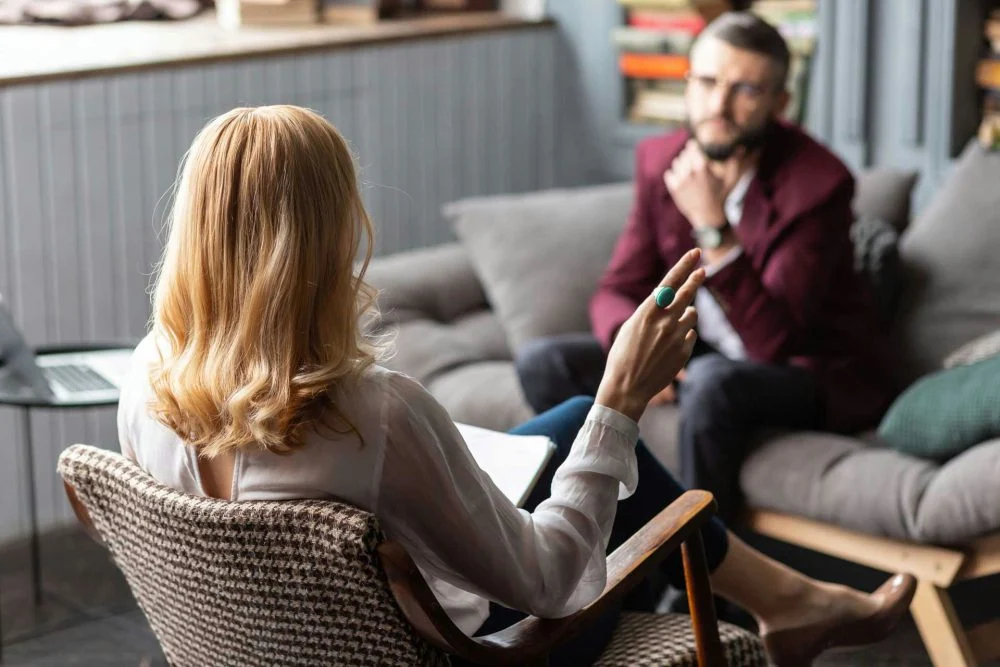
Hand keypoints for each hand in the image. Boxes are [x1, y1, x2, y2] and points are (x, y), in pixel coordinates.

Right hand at [595, 249, 704, 421]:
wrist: (627, 387)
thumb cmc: (623, 356)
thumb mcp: (632, 327)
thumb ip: (652, 312)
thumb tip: (673, 301)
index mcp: (647, 313)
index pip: (669, 283)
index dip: (683, 266)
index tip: (694, 253)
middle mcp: (664, 322)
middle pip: (687, 294)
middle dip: (695, 280)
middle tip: (703, 270)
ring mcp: (676, 337)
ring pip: (691, 315)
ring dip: (685, 315)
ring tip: (670, 327)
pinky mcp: (684, 352)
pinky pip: (690, 335)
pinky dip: (683, 336)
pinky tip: (668, 347)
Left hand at [664, 140, 741, 228]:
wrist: (707, 216)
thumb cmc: (720, 197)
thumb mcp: (730, 181)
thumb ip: (734, 163)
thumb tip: (741, 147)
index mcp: (702, 169)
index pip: (693, 149)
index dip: (694, 146)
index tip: (695, 145)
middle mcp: (689, 174)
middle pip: (684, 154)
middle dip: (689, 154)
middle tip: (694, 159)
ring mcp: (680, 182)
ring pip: (676, 162)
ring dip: (682, 163)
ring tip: (690, 169)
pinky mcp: (674, 189)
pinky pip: (669, 174)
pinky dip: (674, 174)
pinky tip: (682, 178)